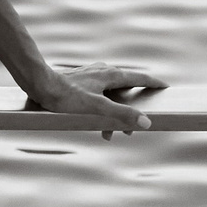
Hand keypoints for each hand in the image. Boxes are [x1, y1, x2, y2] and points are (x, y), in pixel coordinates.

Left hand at [31, 62, 166, 137]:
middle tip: (132, 130)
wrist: (40, 85)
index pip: (139, 77)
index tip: (165, 87)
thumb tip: (146, 122)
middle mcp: (104, 72)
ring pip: (111, 95)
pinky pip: (100, 96)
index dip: (153, 82)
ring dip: (115, 114)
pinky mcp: (82, 81)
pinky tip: (95, 124)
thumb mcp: (98, 108)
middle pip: (126, 90)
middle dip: (131, 110)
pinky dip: (103, 110)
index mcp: (111, 75)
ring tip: (110, 134)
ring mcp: (92, 75)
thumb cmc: (67, 96)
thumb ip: (122, 115)